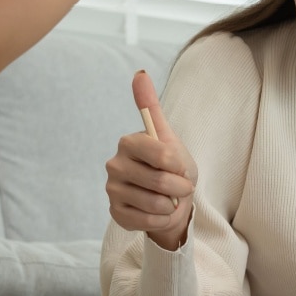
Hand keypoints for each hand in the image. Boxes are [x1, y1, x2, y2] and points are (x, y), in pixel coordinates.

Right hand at [105, 70, 195, 248]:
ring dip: (172, 205)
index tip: (181, 166)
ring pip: (155, 204)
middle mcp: (114, 164)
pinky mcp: (116, 213)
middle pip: (160, 181)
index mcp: (128, 142)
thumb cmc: (171, 167)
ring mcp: (113, 190)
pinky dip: (162, 220)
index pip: (162, 155)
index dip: (179, 165)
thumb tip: (139, 73)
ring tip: (169, 199)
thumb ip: (151, 107)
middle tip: (182, 187)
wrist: (169, 200)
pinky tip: (158, 212)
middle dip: (180, 188)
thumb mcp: (168, 137)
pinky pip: (148, 222)